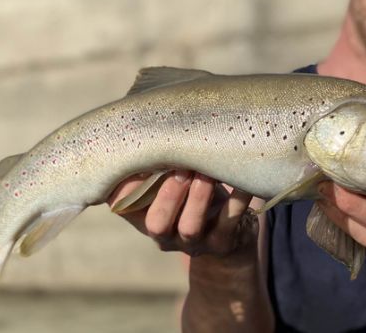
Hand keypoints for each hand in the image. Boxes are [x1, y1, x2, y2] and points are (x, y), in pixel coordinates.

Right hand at [107, 171, 259, 258]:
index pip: (124, 206)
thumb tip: (146, 119)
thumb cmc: (193, 192)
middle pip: (156, 224)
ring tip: (207, 173)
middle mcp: (166, 235)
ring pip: (190, 227)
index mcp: (144, 217)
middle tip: (182, 167)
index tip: (141, 158)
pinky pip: (228, 223)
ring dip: (198, 197)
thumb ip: (158, 161)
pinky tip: (242, 183)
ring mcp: (194, 243)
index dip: (128, 186)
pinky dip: (236, 201)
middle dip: (168, 194)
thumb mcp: (171, 179)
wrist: (230, 231)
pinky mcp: (223, 245)